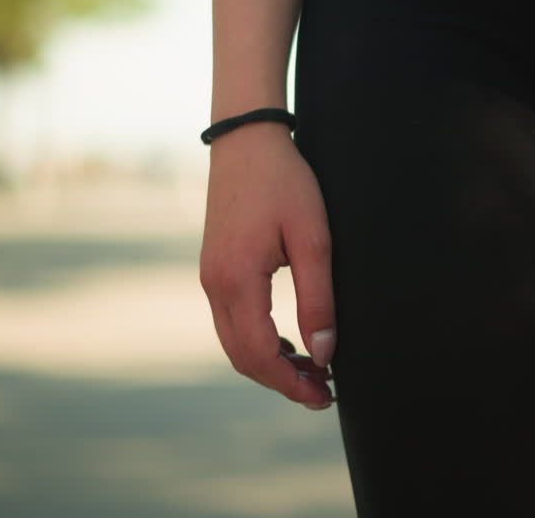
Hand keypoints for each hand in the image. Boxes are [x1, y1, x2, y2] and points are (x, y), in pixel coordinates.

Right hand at [199, 121, 336, 408]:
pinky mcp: (214, 269)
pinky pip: (231, 322)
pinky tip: (289, 342)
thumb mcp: (314, 238)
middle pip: (243, 357)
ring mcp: (209, 278)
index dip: (292, 382)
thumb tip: (324, 352)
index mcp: (237, 279)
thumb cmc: (285, 182)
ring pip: (234, 343)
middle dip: (282, 381)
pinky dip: (258, 342)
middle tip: (323, 391)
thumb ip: (318, 298)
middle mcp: (215, 285)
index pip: (261, 354)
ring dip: (270, 364)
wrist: (246, 141)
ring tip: (312, 370)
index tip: (324, 394)